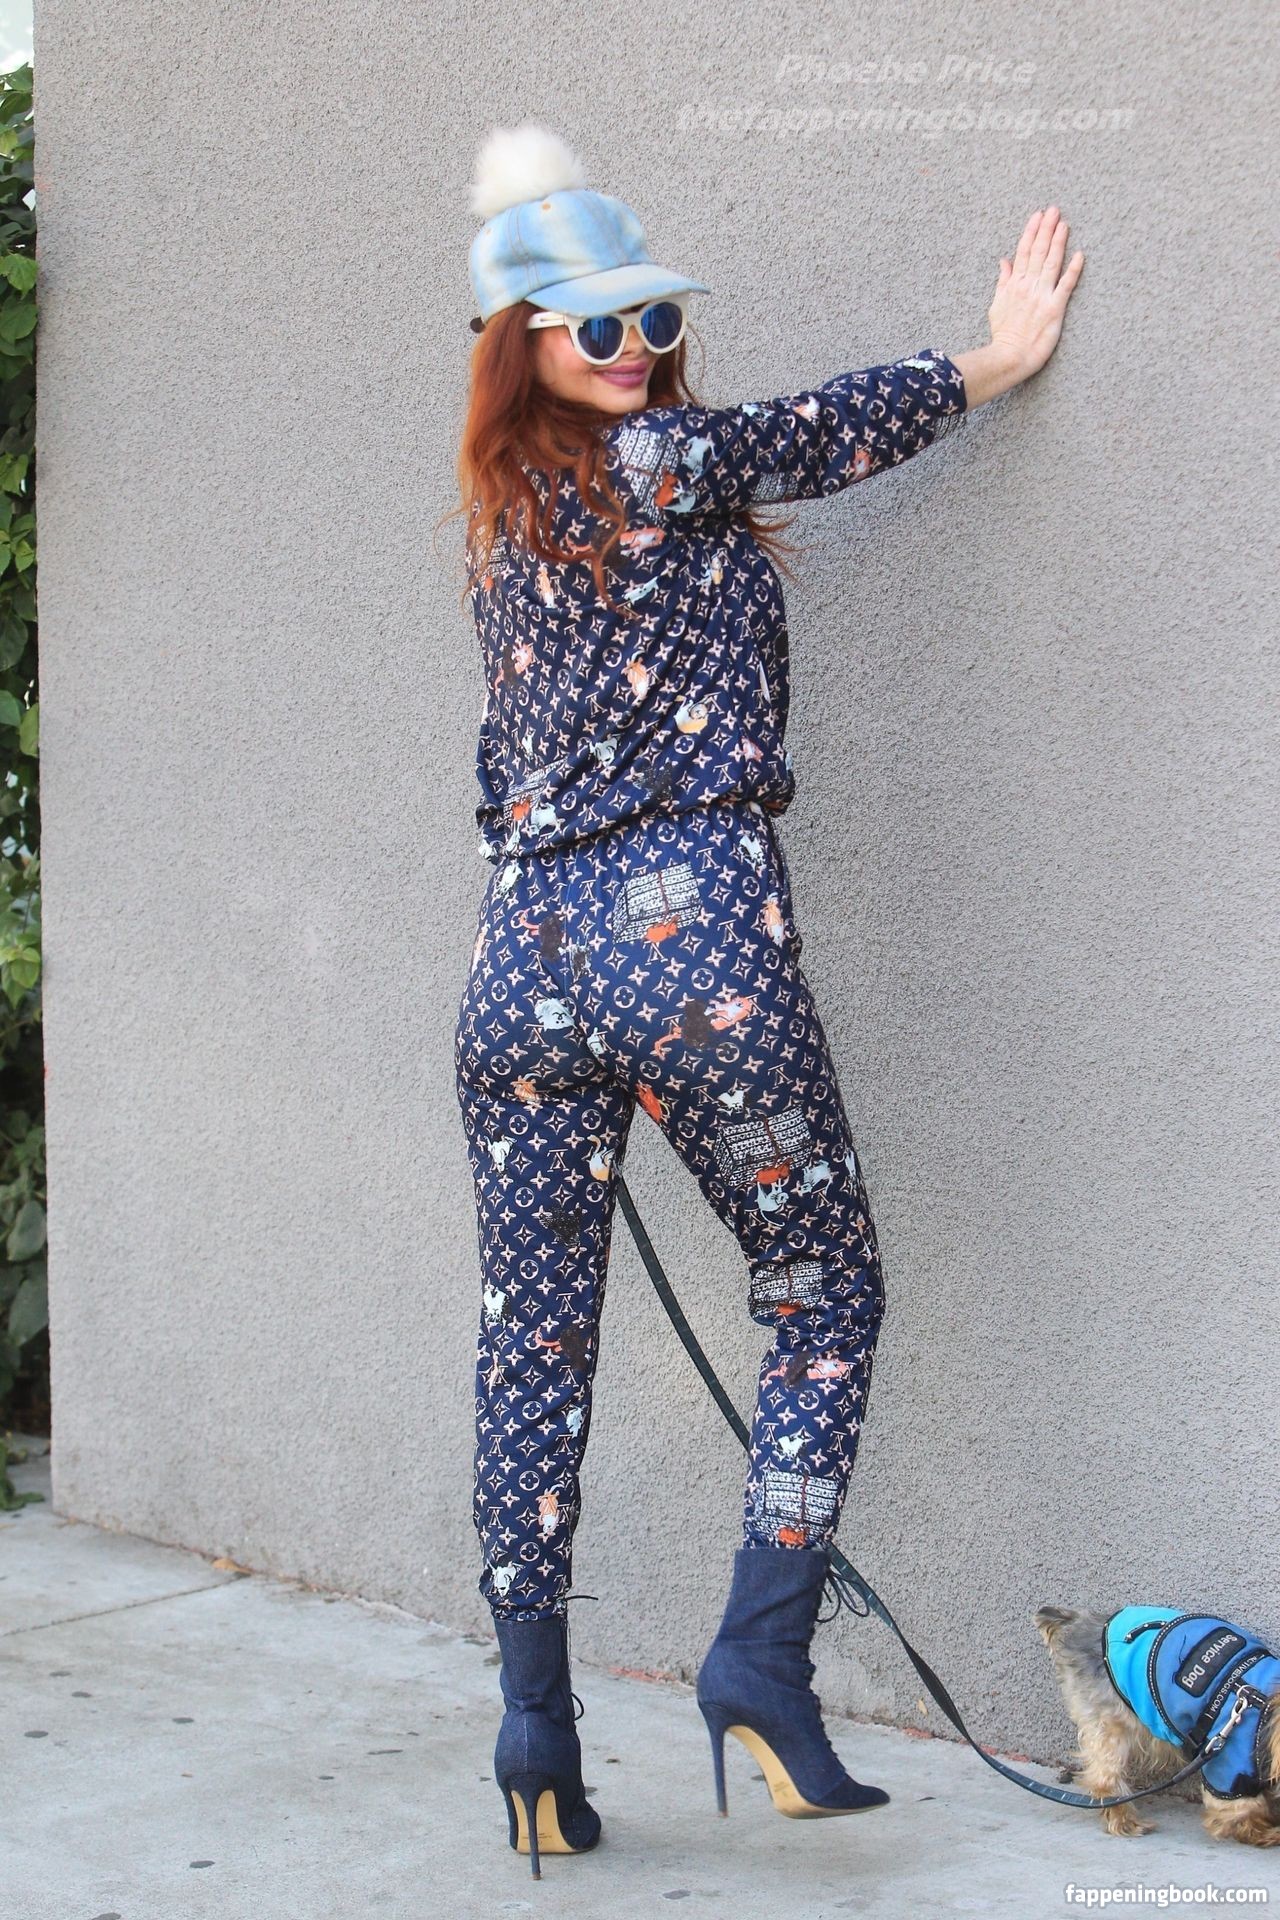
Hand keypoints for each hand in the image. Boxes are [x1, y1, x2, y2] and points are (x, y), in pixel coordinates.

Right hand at [988, 206, 1083, 381]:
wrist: (1010, 356)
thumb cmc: (1003, 335)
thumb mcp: (996, 305)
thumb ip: (1003, 281)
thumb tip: (1004, 261)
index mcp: (1014, 284)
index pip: (1023, 251)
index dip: (1031, 231)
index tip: (1038, 215)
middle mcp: (1028, 286)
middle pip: (1038, 251)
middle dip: (1046, 229)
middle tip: (1054, 209)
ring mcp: (1041, 296)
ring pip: (1050, 262)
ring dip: (1058, 241)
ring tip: (1063, 223)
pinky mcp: (1054, 309)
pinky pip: (1065, 285)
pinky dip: (1072, 269)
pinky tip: (1079, 254)